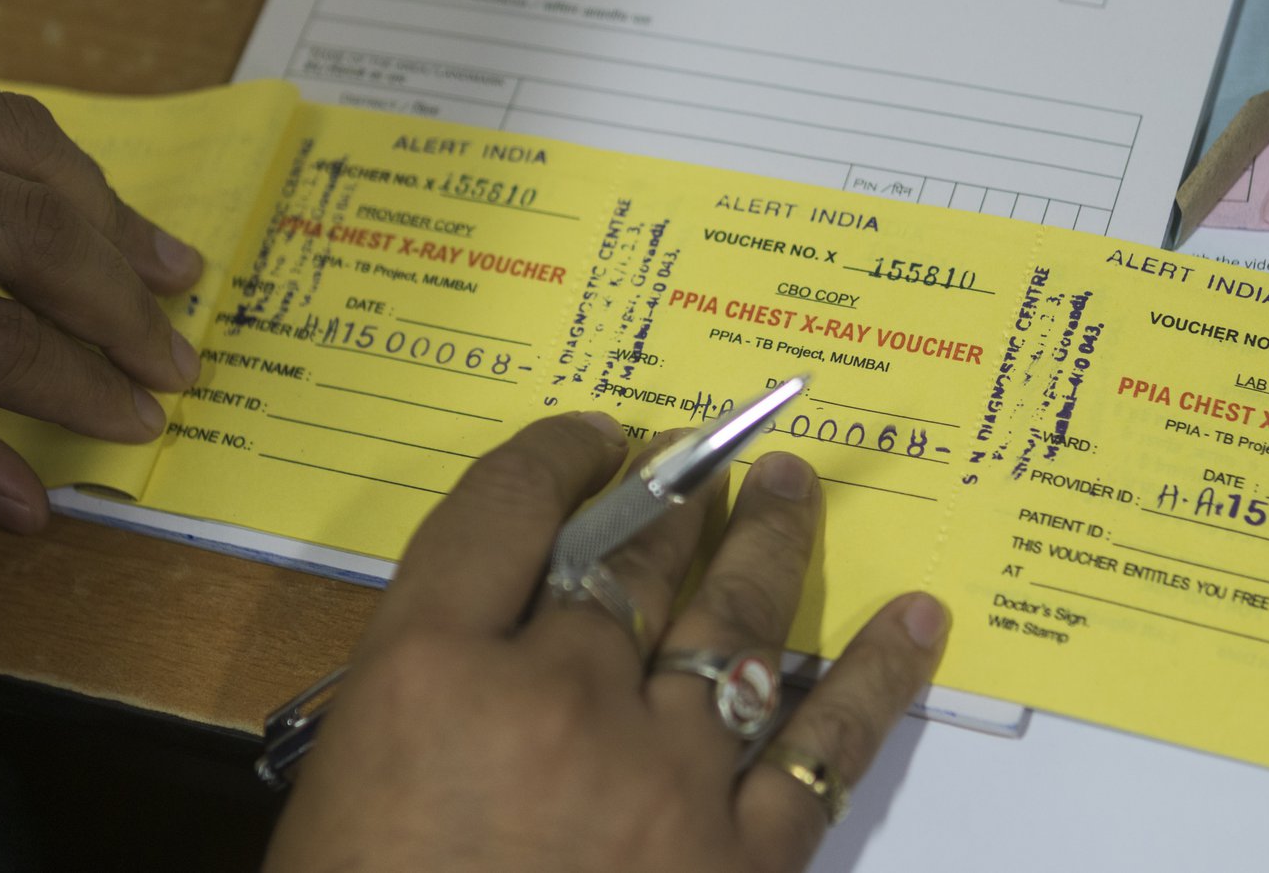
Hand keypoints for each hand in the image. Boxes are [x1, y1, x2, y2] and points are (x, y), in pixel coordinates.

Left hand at [0, 79, 203, 530]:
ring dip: (104, 212)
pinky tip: (81, 198)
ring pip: (5, 142)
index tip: (139, 419)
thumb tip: (25, 501)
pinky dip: (40, 154)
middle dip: (113, 300)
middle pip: (16, 225)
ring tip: (171, 268)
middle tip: (176, 359)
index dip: (74, 382)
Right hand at [265, 412, 947, 872]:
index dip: (555, 453)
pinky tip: (915, 619)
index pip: (503, 509)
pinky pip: (824, 748)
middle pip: (628, 555)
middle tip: (698, 454)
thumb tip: (529, 599)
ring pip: (731, 620)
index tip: (592, 439)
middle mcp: (555, 700)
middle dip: (667, 490)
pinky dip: (875, 677)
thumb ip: (432, 668)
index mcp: (432, 674)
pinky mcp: (740, 861)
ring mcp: (660, 779)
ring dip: (768, 541)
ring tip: (788, 487)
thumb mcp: (354, 769)